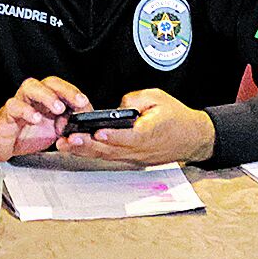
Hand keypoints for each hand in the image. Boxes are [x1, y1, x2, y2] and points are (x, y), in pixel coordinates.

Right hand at [0, 76, 88, 161]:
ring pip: (31, 87)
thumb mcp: (53, 132)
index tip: (87, 105)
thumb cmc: (23, 133)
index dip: (76, 94)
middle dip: (66, 90)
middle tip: (78, 101)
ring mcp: (20, 103)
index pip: (64, 88)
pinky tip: (35, 119)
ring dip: (47, 96)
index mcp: (47, 99)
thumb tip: (88, 127)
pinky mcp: (6, 114)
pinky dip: (26, 111)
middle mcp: (34, 97)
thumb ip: (69, 127)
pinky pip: (15, 106)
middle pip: (50, 82)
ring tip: (57, 108)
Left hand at [57, 87, 214, 165]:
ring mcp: (136, 157)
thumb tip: (118, 106)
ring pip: (107, 156)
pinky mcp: (133, 160)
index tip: (96, 132)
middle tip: (68, 141)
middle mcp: (141, 149)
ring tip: (64, 146)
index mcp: (149, 133)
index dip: (111, 135)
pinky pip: (110, 158)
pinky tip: (77, 150)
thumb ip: (136, 100)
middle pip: (111, 149)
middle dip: (87, 145)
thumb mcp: (158, 98)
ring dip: (85, 152)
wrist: (193, 138)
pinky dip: (93, 154)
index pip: (128, 136)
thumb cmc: (177, 118)